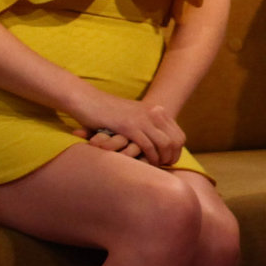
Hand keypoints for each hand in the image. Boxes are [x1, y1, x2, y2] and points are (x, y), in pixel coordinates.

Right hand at [69, 92, 184, 166]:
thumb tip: (160, 145)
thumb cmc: (107, 112)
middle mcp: (153, 113)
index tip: (168, 161)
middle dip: (172, 157)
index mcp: (156, 111)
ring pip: (164, 144)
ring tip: (153, 166)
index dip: (177, 152)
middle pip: (176, 141)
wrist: (86, 99)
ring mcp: (142, 119)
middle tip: (163, 167)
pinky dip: (148, 157)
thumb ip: (146, 126)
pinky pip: (147, 145)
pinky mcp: (128, 126)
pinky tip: (143, 163)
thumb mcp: (133, 116)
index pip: (179, 135)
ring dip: (161, 159)